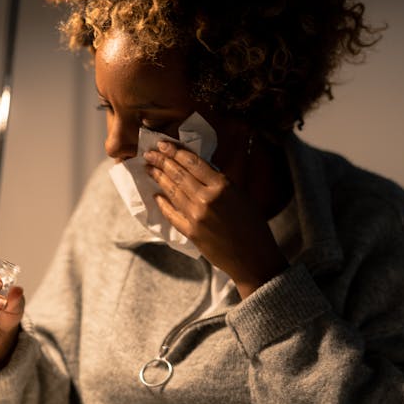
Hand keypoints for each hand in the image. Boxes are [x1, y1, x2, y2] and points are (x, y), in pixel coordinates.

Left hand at [143, 141, 286, 297]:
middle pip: (179, 174)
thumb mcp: (241, 195)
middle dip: (161, 161)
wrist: (254, 258)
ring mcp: (196, 216)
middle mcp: (207, 199)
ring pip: (172, 191)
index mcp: (223, 186)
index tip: (163, 144)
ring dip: (159, 178)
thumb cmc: (253, 226)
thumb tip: (200, 170)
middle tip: (149, 153)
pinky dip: (163, 204)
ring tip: (149, 168)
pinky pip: (172, 214)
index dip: (175, 151)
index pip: (193, 163)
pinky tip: (156, 195)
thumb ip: (220, 182)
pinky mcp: (190, 232)